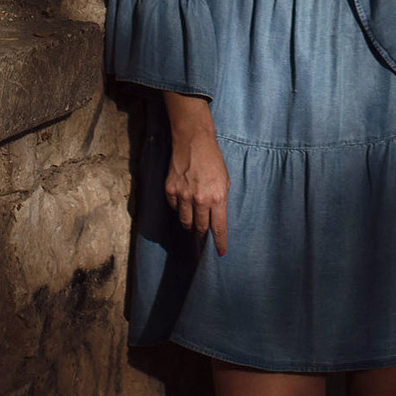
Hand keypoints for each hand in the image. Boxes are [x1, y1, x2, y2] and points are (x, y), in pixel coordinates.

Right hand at [162, 102, 231, 255]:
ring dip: (191, 225)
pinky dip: (179, 209)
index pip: (218, 228)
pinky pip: (175, 208)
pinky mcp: (170, 191)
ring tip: (194, 223)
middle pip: (200, 228)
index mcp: (217, 198)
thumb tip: (215, 218)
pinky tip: (184, 203)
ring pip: (185, 222)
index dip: (219, 243)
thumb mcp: (224, 181)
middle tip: (204, 236)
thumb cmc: (212, 160)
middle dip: (203, 234)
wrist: (193, 142)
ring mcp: (183, 196)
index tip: (220, 253)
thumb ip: (220, 201)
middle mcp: (200, 200)